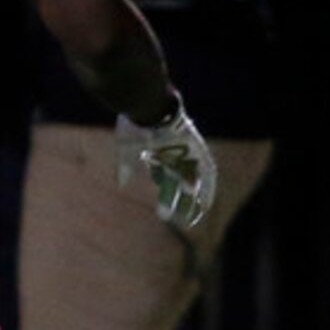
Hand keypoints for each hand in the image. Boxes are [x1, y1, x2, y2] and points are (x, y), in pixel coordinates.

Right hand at [116, 99, 217, 228]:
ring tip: (195, 217)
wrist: (150, 107)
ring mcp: (188, 152)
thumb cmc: (135, 126)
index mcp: (160, 155)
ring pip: (195, 181)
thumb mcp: (126, 151)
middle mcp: (176, 155)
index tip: (163, 213)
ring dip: (196, 199)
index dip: (166, 196)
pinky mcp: (198, 150)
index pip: (166, 180)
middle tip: (182, 222)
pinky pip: (207, 173)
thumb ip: (125, 168)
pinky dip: (208, 188)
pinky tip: (206, 203)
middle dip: (181, 203)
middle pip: (181, 184)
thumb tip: (122, 184)